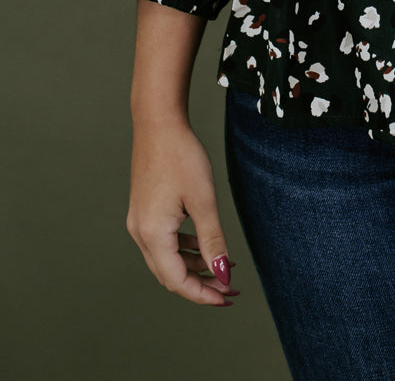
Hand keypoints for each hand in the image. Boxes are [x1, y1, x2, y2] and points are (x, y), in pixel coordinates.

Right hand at [126, 117, 239, 307]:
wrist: (158, 124)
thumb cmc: (182, 157)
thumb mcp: (203, 200)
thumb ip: (213, 240)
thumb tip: (223, 274)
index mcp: (152, 234)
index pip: (177, 280)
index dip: (202, 294)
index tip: (228, 297)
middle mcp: (140, 234)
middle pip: (170, 275)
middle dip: (200, 284)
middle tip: (229, 288)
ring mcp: (139, 223)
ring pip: (167, 260)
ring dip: (193, 267)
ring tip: (223, 266)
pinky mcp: (143, 212)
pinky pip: (163, 243)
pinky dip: (184, 249)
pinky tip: (204, 243)